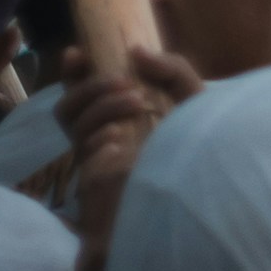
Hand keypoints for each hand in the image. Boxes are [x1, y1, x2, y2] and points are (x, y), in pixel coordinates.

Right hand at [55, 49, 197, 270]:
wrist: (203, 219)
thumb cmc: (202, 163)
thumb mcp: (195, 107)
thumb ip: (174, 71)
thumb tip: (136, 51)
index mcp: (121, 126)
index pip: (81, 96)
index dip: (71, 73)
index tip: (77, 53)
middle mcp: (103, 145)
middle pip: (66, 108)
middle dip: (88, 86)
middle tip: (127, 84)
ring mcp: (96, 166)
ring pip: (71, 123)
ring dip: (99, 104)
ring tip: (136, 103)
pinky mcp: (97, 186)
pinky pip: (85, 152)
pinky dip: (100, 138)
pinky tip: (123, 142)